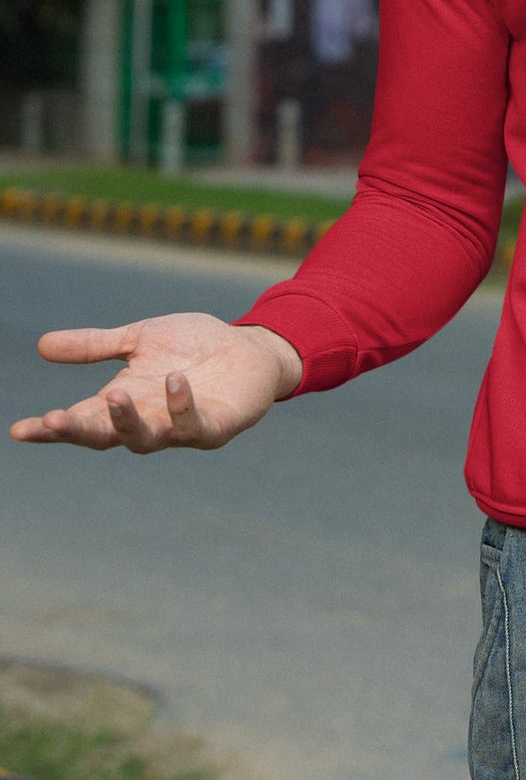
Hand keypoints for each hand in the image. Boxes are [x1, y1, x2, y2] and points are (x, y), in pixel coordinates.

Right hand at [8, 313, 302, 451]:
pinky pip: (194, 426)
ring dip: (127, 421)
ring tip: (114, 394)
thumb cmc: (191, 348)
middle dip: (79, 431)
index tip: (20, 430)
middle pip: (106, 437)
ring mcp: (180, 428)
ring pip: (146, 439)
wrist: (248, 348)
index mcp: (124, 403)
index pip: (81, 421)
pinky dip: (180, 407)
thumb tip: (41, 345)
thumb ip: (95, 347)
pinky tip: (172, 382)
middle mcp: (147, 421)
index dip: (51, 429)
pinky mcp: (215, 426)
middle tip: (55, 420)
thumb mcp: (138, 339)